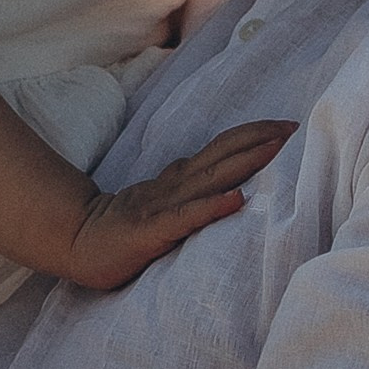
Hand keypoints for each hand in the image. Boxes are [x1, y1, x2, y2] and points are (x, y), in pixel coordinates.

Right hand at [63, 123, 293, 292]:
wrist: (75, 242)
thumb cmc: (121, 228)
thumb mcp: (162, 204)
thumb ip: (188, 191)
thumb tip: (222, 179)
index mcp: (178, 180)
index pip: (220, 150)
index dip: (252, 136)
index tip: (286, 127)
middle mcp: (174, 186)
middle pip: (222, 155)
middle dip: (259, 139)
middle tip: (293, 126)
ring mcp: (163, 206)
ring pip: (210, 178)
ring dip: (245, 161)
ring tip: (276, 148)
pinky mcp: (152, 231)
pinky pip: (186, 217)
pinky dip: (213, 207)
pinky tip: (237, 199)